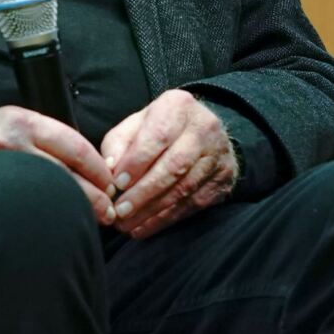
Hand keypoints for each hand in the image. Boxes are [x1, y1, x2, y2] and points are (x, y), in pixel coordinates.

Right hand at [0, 106, 115, 222]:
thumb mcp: (20, 123)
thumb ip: (52, 141)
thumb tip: (94, 170)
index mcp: (26, 123)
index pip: (76, 147)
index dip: (100, 171)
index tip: (112, 186)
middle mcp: (13, 143)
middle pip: (66, 174)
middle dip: (93, 196)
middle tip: (109, 212)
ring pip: (48, 192)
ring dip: (74, 210)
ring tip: (89, 222)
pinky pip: (23, 207)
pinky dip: (44, 218)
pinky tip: (57, 227)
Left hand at [99, 89, 238, 240]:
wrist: (202, 134)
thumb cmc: (160, 129)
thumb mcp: (136, 125)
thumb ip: (118, 144)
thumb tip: (110, 172)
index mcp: (178, 106)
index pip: (157, 137)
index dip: (136, 163)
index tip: (116, 184)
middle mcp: (204, 127)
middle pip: (174, 165)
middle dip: (144, 192)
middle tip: (120, 211)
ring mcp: (218, 155)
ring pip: (184, 188)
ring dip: (152, 210)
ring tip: (127, 224)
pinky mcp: (223, 179)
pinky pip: (193, 203)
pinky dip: (166, 218)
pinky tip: (145, 227)